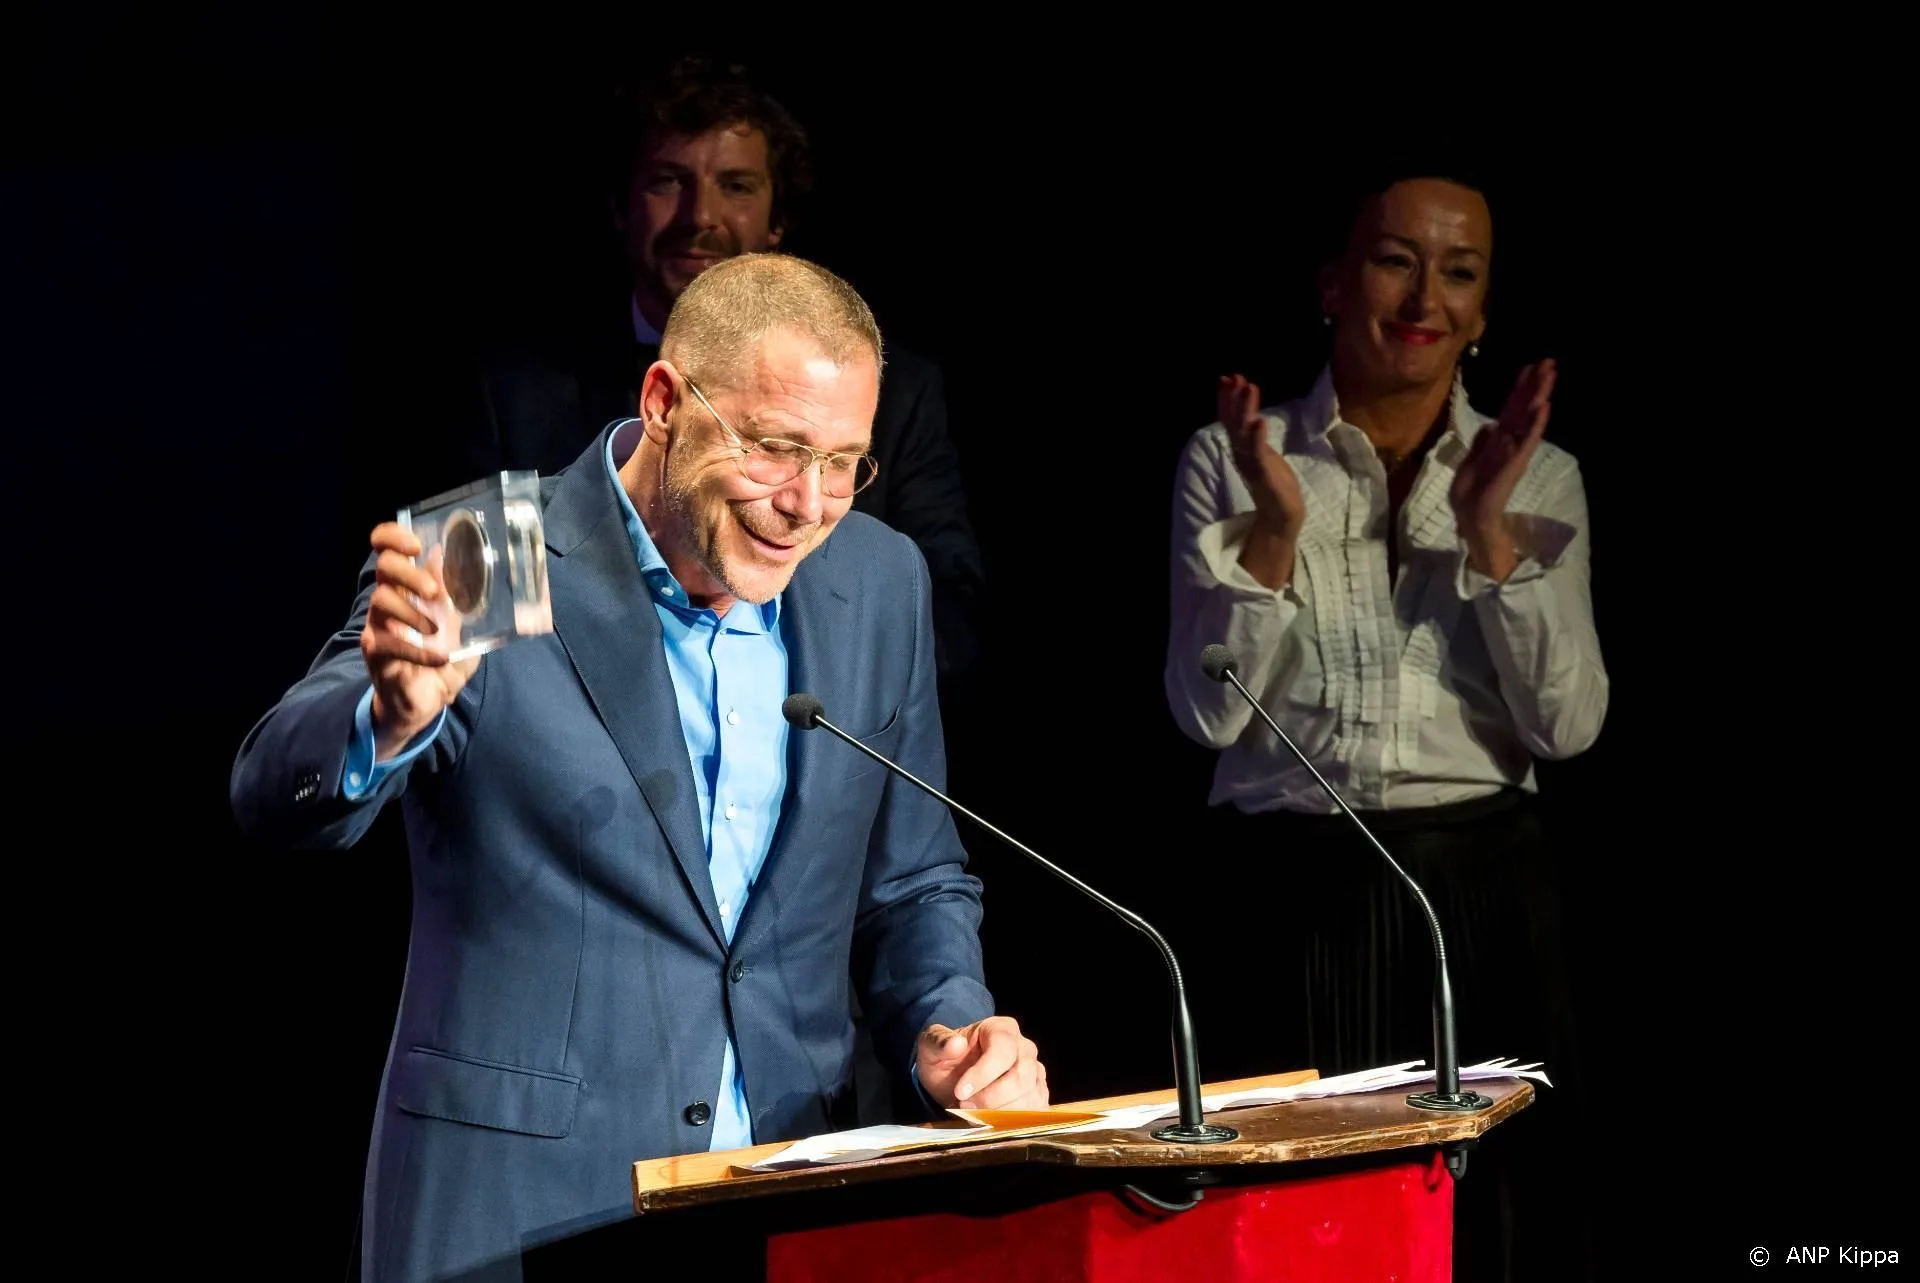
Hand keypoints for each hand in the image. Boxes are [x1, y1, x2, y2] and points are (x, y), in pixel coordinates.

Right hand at [360, 522, 479, 759]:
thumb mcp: (457, 623)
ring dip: (412, 612)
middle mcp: (388, 602)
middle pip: (384, 569)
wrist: (428, 702)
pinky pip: (389, 643)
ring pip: (381, 601)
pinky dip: (418, 650)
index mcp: (406, 589)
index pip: (386, 550)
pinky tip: (439, 658)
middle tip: (433, 591)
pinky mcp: (377, 653)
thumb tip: (452, 559)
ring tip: (435, 630)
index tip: (415, 544)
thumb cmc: (441, 658)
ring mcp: (378, 627)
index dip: (392, 537)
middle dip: (409, 573)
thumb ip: (456, 593)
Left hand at [916, 1016, 1048, 1110]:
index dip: (983, 1074)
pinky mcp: (1037, 1095)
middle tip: (965, 1105)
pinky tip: (992, 1121)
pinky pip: (1036, 1112)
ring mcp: (1035, 1072)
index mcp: (1002, 1028)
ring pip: (1030, 1097)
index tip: (960, 1091)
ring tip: (975, 1113)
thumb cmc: (945, 1058)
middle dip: (991, 1097)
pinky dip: (1014, 1122)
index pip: (1003, 1049)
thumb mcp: (932, 1046)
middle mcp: (1025, 1048)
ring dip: (1001, 1112)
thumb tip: (956, 1044)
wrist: (953, 1077)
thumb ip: (939, 1041)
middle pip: (1021, 1076)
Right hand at [1220, 374, 1304, 537]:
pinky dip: (1257, 437)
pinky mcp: (1263, 474)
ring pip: (1244, 433)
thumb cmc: (1274, 483)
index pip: (1231, 420)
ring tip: (1248, 388)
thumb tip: (1252, 418)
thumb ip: (1255, 437)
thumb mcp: (1262, 454)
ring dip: (1245, 410)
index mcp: (1241, 449)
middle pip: (1233, 423)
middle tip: (1234, 377)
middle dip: (1233, 400)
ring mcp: (1251, 464)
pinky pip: (1258, 453)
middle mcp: (1241, 454)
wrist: (1282, 515)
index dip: (1227, 399)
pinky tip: (1259, 421)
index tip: (1227, 378)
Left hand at [1450, 358, 1556, 539]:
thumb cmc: (1471, 494)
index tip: (1529, 366)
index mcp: (1497, 441)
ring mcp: (1514, 452)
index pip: (1511, 409)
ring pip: (1528, 420)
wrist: (1470, 519)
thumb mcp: (1471, 462)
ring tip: (1550, 377)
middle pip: (1523, 409)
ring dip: (1539, 398)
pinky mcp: (1514, 465)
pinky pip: (1526, 441)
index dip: (1519, 388)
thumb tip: (1490, 424)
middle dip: (1535, 386)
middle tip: (1550, 362)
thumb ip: (1481, 444)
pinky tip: (1543, 408)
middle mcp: (1509, 443)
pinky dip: (1535, 425)